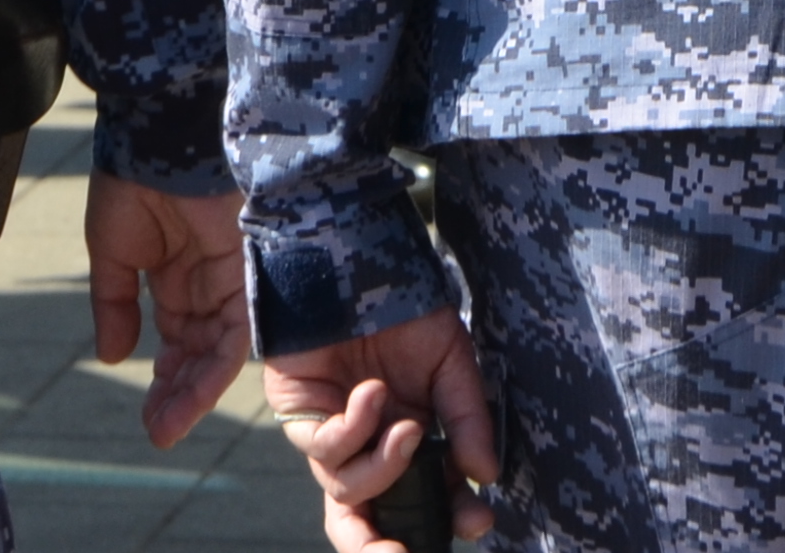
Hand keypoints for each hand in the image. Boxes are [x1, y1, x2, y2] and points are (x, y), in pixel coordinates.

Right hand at [84, 177, 249, 447]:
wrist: (161, 135)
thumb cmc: (134, 180)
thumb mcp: (113, 252)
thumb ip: (114, 304)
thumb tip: (112, 356)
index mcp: (180, 276)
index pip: (179, 341)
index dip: (167, 379)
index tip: (149, 416)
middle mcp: (210, 283)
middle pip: (201, 353)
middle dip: (179, 395)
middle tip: (157, 429)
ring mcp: (231, 279)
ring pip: (220, 352)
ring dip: (193, 393)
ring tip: (165, 426)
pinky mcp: (248, 275)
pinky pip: (238, 333)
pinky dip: (213, 370)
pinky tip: (187, 399)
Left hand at [266, 308, 498, 547]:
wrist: (359, 261)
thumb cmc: (406, 308)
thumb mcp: (451, 364)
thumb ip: (467, 419)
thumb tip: (486, 476)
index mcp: (409, 440)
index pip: (423, 498)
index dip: (447, 519)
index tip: (478, 520)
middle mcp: (369, 445)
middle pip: (363, 520)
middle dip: (377, 548)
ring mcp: (333, 433)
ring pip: (346, 490)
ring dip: (383, 468)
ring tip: (409, 428)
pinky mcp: (299, 415)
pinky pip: (323, 449)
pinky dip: (354, 428)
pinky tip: (373, 392)